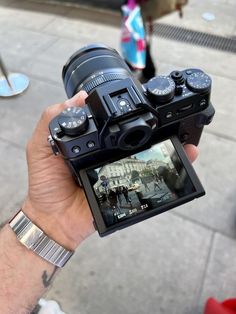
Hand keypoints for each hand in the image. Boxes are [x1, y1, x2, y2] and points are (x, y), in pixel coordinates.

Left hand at [22, 91, 198, 249]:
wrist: (55, 219)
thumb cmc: (46, 184)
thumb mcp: (40, 147)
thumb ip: (50, 121)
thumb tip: (78, 97)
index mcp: (91, 141)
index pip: (112, 122)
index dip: (125, 112)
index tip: (142, 101)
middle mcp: (108, 152)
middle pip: (135, 136)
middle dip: (156, 126)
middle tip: (171, 117)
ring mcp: (120, 169)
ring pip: (148, 154)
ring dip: (168, 143)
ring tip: (184, 134)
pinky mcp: (128, 186)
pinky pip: (151, 177)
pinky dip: (169, 167)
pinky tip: (185, 156)